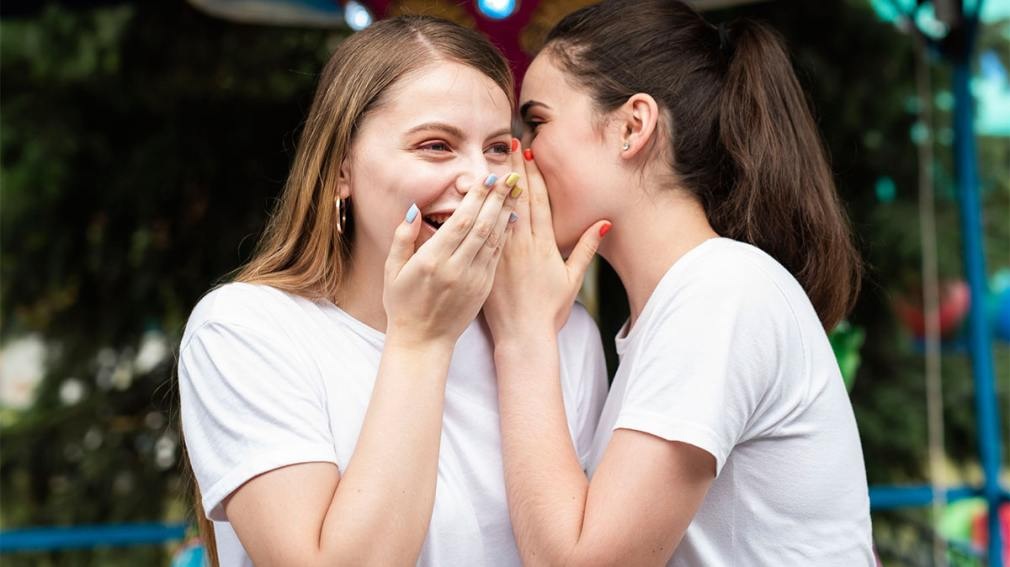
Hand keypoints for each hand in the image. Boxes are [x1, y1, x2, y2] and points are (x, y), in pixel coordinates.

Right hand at [383, 173, 518, 348]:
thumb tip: (414, 209)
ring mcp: (473, 279)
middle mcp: (456, 268)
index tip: (488, 177)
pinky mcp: (483, 289)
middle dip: (497, 198)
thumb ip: (403, 237)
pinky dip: (505, 235)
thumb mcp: (393, 270)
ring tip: (515, 191)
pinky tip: (511, 219)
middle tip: (509, 176)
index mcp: (433, 261)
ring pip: (494, 240)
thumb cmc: (403, 304)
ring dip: (506, 213)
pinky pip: (497, 256)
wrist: (423, 341)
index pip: (460, 221)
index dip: (477, 198)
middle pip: (482, 226)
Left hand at [483, 141, 609, 342]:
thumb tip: (602, 223)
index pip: (540, 202)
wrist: (523, 337)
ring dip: (496, 183)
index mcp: (545, 245)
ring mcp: (503, 253)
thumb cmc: (550, 311)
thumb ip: (585, 248)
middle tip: (510, 143)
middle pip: (519, 199)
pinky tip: (474, 194)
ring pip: (499, 211)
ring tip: (492, 158)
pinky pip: (482, 232)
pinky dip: (479, 212)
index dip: (535, 175)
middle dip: (515, 169)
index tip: (530, 153)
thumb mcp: (573, 279)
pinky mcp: (487, 263)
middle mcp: (523, 245)